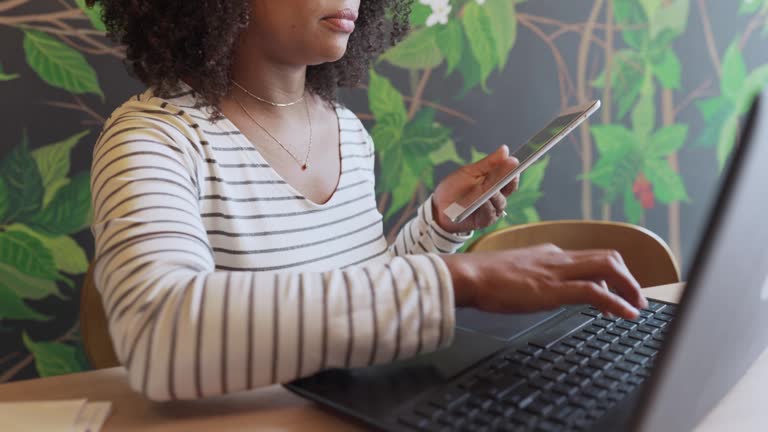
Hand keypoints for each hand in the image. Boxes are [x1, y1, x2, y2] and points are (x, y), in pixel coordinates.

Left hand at [432, 145, 519, 233]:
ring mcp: (492, 209)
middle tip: (510, 173)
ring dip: (496, 194)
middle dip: (509, 181)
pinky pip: (490, 213)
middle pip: (509, 188)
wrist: (439, 207)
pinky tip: (483, 201)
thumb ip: (488, 163)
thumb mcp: (470, 171)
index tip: (516, 162)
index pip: (509, 177)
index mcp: (494, 182)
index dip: (514, 170)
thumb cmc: (454, 188)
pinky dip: (487, 206)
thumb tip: (505, 149)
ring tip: (492, 189)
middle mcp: (496, 196)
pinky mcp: (485, 220)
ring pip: (500, 201)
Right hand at [442, 244, 647, 318]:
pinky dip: (617, 302)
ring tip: (636, 307)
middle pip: (608, 257)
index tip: (616, 292)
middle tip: (636, 299)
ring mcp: (557, 271)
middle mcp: (558, 257)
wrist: (469, 275)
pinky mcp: (554, 288)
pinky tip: (625, 314)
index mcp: (549, 254)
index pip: (590, 257)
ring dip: (629, 287)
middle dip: (628, 278)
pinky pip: (596, 292)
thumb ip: (534, 277)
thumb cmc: (484, 278)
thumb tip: (541, 290)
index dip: (611, 274)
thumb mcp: (515, 274)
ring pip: (608, 268)